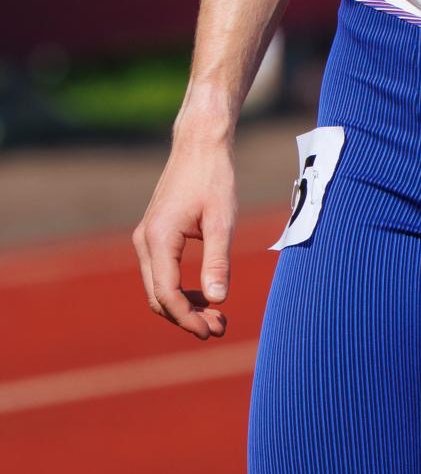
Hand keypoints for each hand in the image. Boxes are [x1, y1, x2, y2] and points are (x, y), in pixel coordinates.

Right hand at [132, 134, 236, 340]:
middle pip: (158, 297)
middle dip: (186, 317)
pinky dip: (180, 289)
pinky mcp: (154, 234)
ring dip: (183, 306)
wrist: (200, 143)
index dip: (188, 318)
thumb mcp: (222, 220)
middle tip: (220, 328)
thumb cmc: (214, 177)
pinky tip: (205, 294)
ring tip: (216, 316)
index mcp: (159, 238)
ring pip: (158, 287)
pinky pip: (161, 272)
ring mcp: (146, 238)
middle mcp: (145, 241)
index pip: (167, 294)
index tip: (212, 330)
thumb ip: (218, 261)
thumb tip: (217, 300)